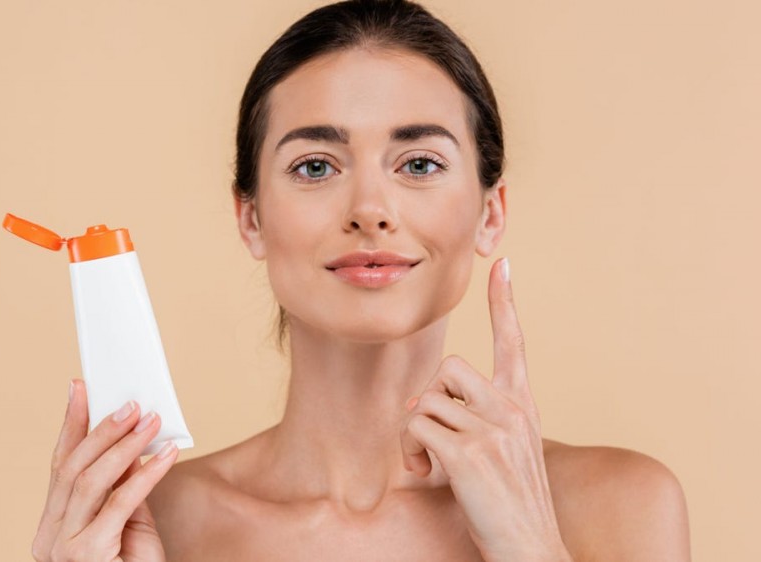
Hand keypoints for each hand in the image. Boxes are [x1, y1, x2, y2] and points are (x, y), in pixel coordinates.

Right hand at [32, 380, 177, 561]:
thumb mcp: (127, 524)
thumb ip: (121, 488)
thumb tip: (128, 441)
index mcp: (51, 528)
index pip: (59, 466)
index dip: (71, 424)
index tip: (81, 388)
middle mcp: (48, 538)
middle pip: (71, 469)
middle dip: (101, 429)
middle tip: (130, 403)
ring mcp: (63, 550)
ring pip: (89, 480)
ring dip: (124, 444)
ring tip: (150, 420)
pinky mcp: (89, 556)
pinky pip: (119, 503)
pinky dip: (146, 474)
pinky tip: (166, 454)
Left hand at [400, 258, 571, 561]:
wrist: (529, 548)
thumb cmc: (508, 503)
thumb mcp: (500, 451)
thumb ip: (470, 417)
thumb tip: (418, 402)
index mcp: (522, 405)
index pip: (513, 343)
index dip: (505, 303)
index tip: (503, 264)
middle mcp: (512, 410)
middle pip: (448, 369)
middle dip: (431, 402)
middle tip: (434, 440)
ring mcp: (492, 430)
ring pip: (425, 401)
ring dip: (416, 436)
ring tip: (432, 466)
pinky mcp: (469, 453)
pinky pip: (416, 428)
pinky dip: (411, 454)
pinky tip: (429, 477)